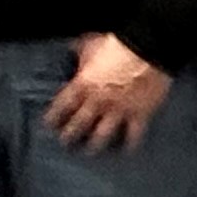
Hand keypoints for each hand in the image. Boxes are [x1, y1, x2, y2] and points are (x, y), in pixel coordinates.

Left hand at [45, 32, 170, 151]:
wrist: (148, 48)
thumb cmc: (116, 44)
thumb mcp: (90, 44)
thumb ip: (78, 51)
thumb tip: (69, 48)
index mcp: (82, 85)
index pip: (63, 106)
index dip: (54, 117)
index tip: (48, 126)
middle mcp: (98, 102)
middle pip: (79, 124)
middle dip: (70, 135)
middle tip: (64, 144)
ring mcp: (119, 110)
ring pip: (103, 134)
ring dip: (95, 145)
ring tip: (89, 152)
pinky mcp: (139, 114)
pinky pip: (133, 134)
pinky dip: (129, 144)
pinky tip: (126, 152)